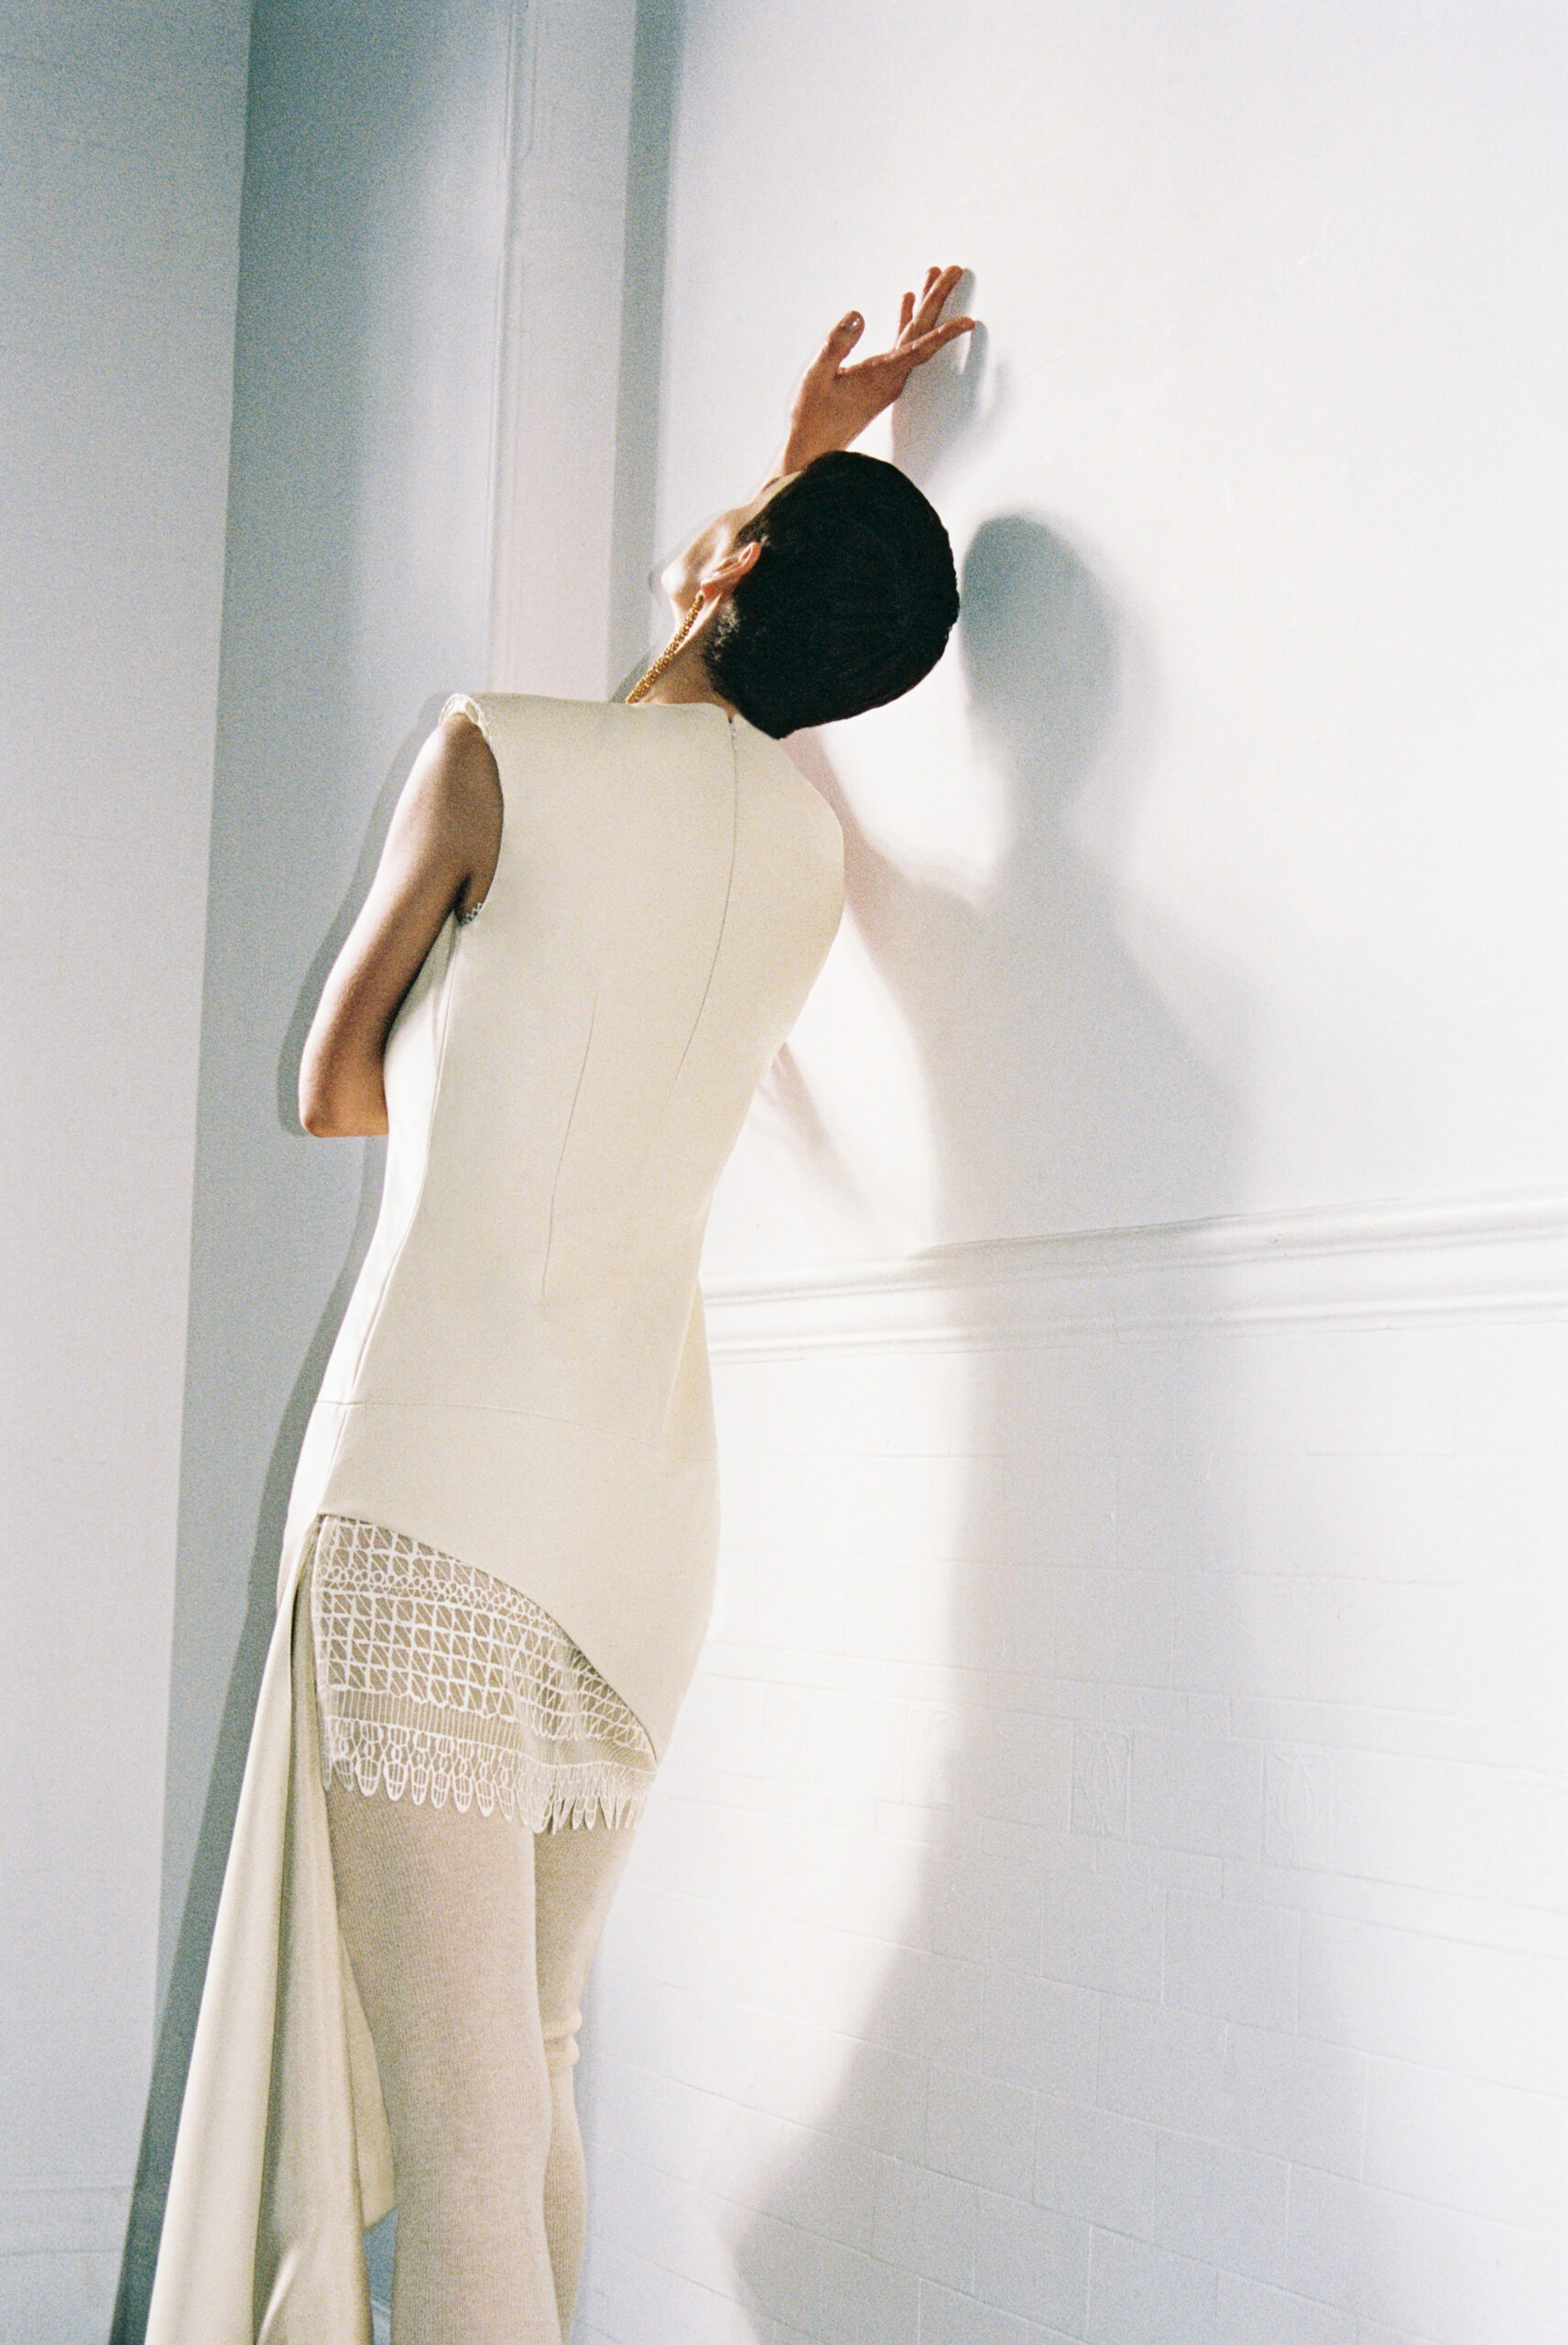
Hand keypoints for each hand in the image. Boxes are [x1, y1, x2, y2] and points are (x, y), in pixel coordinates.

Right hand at [779, 265, 975, 472]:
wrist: (814, 450)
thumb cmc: (812, 417)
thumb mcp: (817, 376)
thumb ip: (837, 344)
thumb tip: (857, 315)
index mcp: (881, 375)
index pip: (919, 348)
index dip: (945, 333)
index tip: (969, 321)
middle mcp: (892, 377)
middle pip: (922, 332)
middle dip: (937, 298)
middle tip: (954, 270)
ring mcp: (888, 379)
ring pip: (913, 336)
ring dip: (923, 305)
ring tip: (931, 276)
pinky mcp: (881, 379)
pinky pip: (901, 344)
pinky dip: (905, 321)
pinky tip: (905, 303)